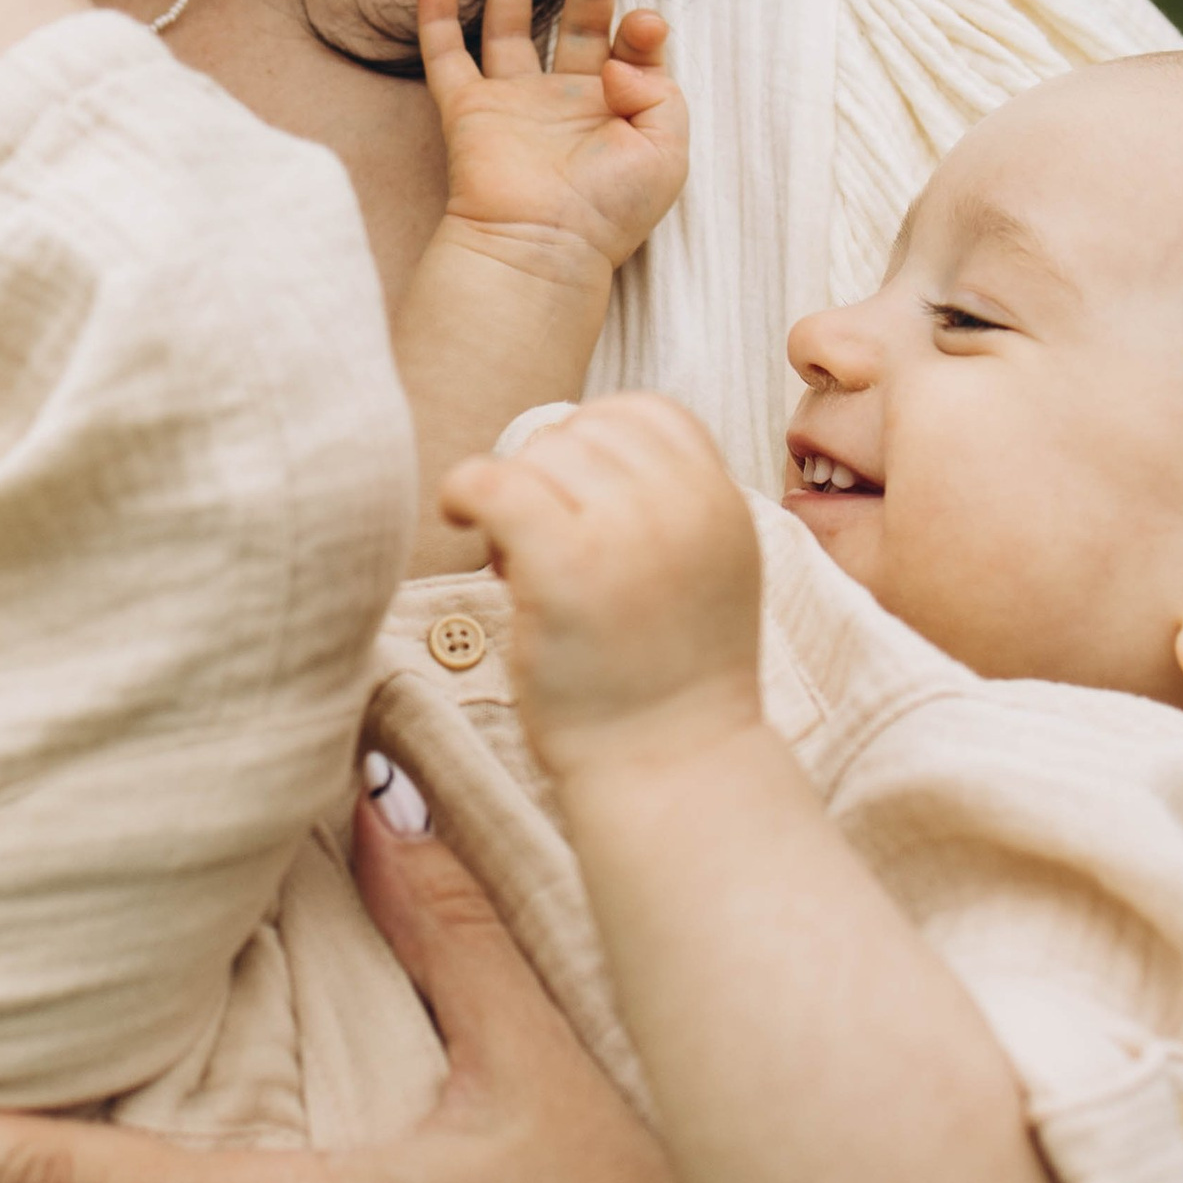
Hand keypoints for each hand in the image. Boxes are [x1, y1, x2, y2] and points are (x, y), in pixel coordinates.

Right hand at [418, 0, 685, 288]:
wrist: (541, 246)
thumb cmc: (611, 210)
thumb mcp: (667, 150)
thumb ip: (659, 91)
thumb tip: (620, 57)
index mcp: (618, 111)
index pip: (632, 50)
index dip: (642, 31)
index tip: (643, 25)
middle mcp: (567, 102)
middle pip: (579, 27)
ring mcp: (515, 104)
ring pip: (509, 29)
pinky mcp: (469, 111)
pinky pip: (447, 57)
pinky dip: (438, 17)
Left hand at [445, 397, 763, 768]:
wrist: (670, 768)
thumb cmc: (669, 679)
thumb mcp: (706, 568)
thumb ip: (667, 502)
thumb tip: (573, 442)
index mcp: (721, 502)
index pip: (648, 414)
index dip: (596, 443)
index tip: (573, 496)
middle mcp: (684, 507)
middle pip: (584, 432)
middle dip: (550, 477)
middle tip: (542, 545)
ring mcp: (628, 534)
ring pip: (539, 457)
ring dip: (515, 497)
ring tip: (520, 562)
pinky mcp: (567, 568)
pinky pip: (498, 485)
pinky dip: (467, 490)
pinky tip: (461, 517)